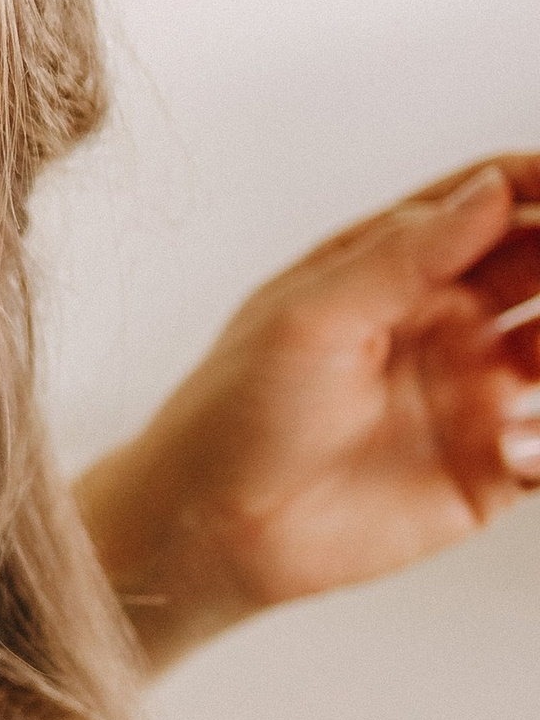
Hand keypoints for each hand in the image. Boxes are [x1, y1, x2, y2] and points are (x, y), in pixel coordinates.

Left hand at [80, 156, 539, 672]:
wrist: (211, 527)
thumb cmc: (236, 411)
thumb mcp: (310, 317)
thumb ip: (403, 256)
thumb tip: (491, 192)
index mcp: (404, 265)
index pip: (498, 200)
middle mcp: (452, 320)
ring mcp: (477, 392)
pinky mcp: (494, 470)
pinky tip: (516, 448)